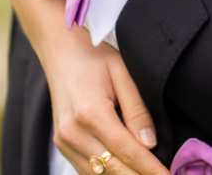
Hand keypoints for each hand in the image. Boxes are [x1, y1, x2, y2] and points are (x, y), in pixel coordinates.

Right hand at [39, 28, 167, 174]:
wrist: (59, 50)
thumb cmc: (93, 57)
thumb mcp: (122, 73)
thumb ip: (137, 109)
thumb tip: (150, 143)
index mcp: (91, 113)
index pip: (128, 152)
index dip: (151, 169)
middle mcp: (73, 132)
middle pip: (114, 170)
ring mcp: (64, 141)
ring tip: (147, 174)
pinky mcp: (61, 144)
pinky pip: (86, 170)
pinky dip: (107, 174)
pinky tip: (127, 171)